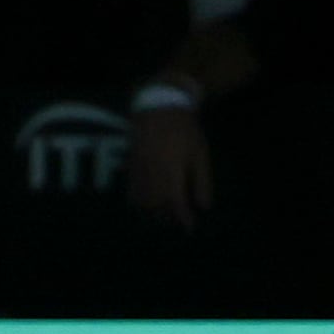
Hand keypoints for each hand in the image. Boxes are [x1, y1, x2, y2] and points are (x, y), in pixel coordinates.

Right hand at [127, 103, 211, 230]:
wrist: (159, 106)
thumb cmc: (184, 130)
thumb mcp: (200, 154)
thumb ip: (202, 181)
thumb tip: (203, 207)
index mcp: (172, 170)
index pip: (176, 203)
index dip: (183, 218)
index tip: (190, 227)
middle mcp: (152, 172)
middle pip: (156, 206)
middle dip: (167, 218)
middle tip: (178, 220)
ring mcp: (139, 169)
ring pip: (141, 201)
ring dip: (153, 213)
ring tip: (164, 215)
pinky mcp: (131, 165)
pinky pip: (131, 191)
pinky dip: (139, 203)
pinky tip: (148, 205)